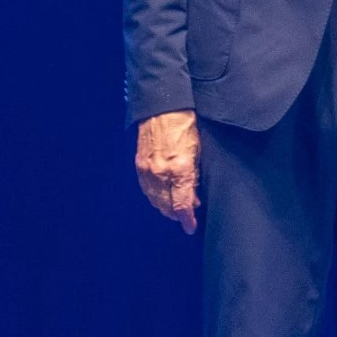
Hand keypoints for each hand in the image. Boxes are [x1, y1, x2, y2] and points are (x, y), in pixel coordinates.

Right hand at [136, 110, 200, 232]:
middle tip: (188, 214)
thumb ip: (194, 178)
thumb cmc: (185, 126)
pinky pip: (146, 189)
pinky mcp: (139, 165)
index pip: (181, 205)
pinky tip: (163, 195)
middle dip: (177, 214)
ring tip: (177, 206)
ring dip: (166, 207)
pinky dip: (155, 196)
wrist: (163, 108)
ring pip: (155, 200)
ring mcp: (147, 169)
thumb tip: (193, 198)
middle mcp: (160, 173)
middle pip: (166, 206)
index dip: (186, 220)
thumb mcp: (198, 153)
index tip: (190, 227)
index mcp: (179, 169)